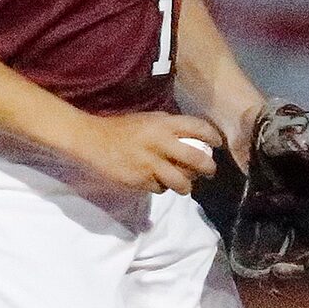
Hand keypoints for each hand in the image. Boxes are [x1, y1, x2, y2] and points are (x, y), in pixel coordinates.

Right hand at [64, 111, 222, 194]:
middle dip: (208, 168)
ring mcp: (150, 164)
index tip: (217, 145)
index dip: (213, 137)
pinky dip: (162, 188)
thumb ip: (169, 126)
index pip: (198, 129)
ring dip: (186, 185)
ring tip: (185, 186)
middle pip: (196, 160)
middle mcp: (160, 143)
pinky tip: (157, 183)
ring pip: (181, 181)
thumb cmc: (121, 128)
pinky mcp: (139, 180)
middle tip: (209, 171)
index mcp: (163, 125)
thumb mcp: (147, 119)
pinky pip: (159, 188)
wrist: (92, 140)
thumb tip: (191, 137)